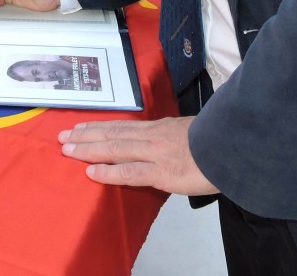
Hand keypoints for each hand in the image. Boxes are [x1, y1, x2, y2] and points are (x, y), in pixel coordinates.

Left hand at [59, 117, 217, 195]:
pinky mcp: (161, 171)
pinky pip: (129, 172)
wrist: (233, 147)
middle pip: (112, 132)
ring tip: (67, 150)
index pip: (123, 125)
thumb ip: (172, 135)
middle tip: (62, 136)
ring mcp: (155, 152)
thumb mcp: (190, 131)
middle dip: (85, 135)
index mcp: (160, 127)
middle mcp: (152, 136)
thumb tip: (163, 141)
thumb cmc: (217, 141)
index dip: (99, 126)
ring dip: (88, 149)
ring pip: (115, 147)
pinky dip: (108, 171)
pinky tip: (91, 172)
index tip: (80, 126)